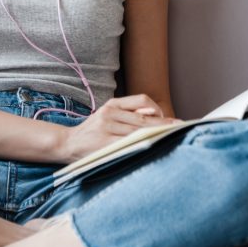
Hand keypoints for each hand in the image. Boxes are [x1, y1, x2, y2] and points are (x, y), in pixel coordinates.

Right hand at [59, 94, 180, 162]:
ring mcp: (106, 126)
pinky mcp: (104, 141)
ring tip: (170, 138)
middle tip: (180, 128)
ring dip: (156, 135)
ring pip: (138, 131)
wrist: (67, 143)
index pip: (141, 100)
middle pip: (143, 118)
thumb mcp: (108, 117)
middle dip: (163, 125)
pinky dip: (142, 144)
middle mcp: (110, 112)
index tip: (171, 119)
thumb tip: (154, 113)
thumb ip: (128, 114)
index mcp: (112, 104)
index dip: (158, 109)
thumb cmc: (92, 133)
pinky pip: (128, 142)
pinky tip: (151, 146)